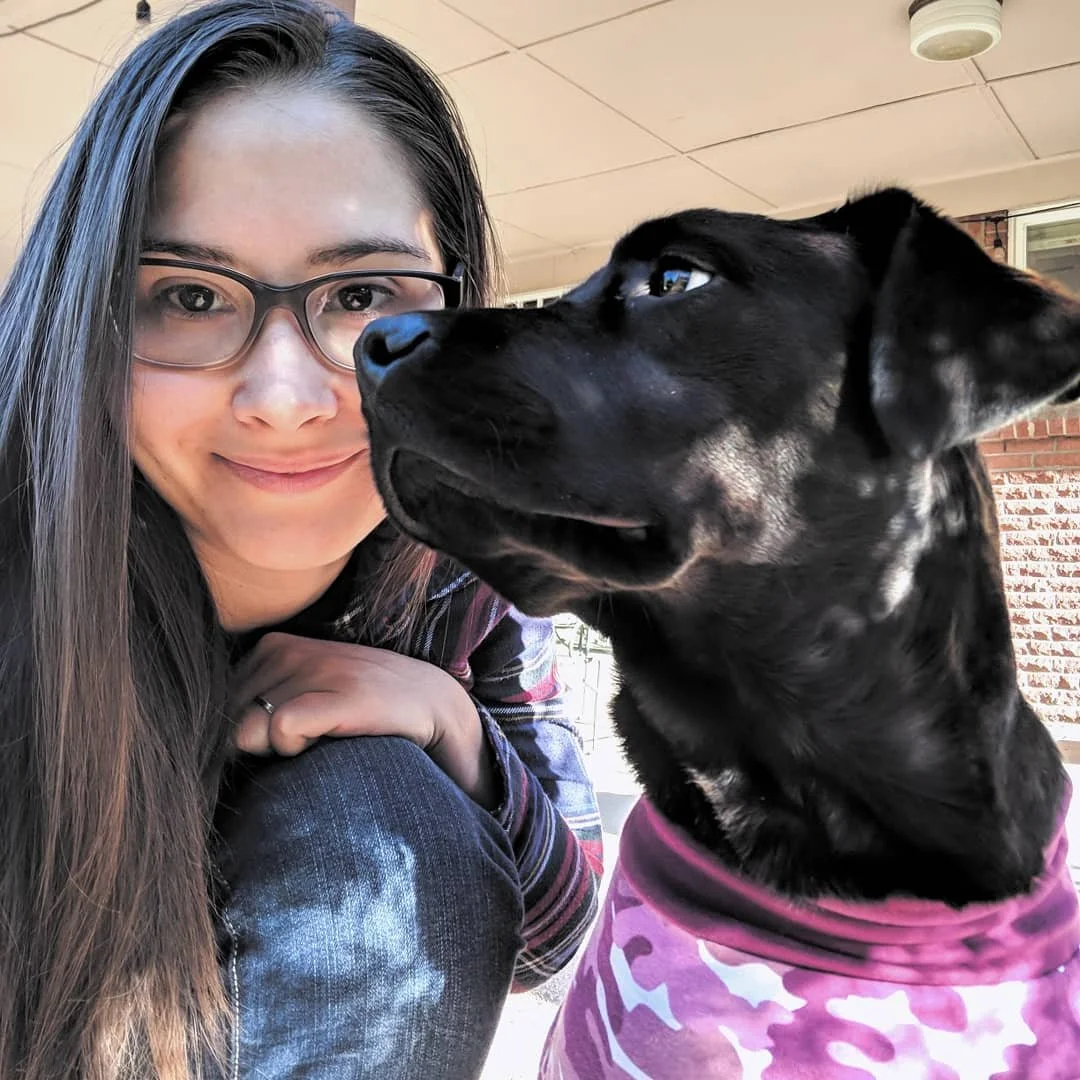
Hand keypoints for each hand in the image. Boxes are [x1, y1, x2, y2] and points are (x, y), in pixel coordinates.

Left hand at [230, 633, 497, 807]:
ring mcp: (314, 667)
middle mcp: (286, 649)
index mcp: (271, 647)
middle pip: (228, 723)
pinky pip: (282, 729)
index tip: (285, 736)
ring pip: (249, 731)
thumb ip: (253, 709)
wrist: (429, 701)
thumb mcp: (301, 695)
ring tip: (321, 735)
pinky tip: (330, 737)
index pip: (216, 706)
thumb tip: (205, 749)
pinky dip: (297, 748)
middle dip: (257, 745)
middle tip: (308, 737)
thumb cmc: (357, 708)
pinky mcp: (340, 692)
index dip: (241, 736)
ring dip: (280, 749)